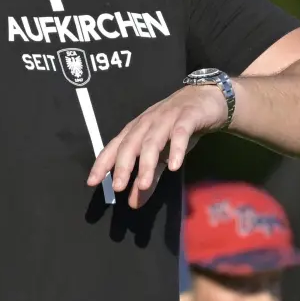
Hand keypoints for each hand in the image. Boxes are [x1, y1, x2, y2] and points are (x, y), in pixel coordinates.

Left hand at [86, 84, 226, 208]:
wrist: (207, 97)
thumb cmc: (179, 127)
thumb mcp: (162, 154)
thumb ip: (148, 177)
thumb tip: (134, 203)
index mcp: (137, 130)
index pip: (115, 146)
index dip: (103, 163)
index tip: (92, 182)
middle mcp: (148, 123)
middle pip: (131, 144)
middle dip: (123, 166)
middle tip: (117, 188)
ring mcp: (167, 119)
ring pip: (153, 141)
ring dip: (146, 163)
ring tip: (142, 184)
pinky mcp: (188, 117)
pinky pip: (180, 133)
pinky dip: (176, 149)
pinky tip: (174, 166)